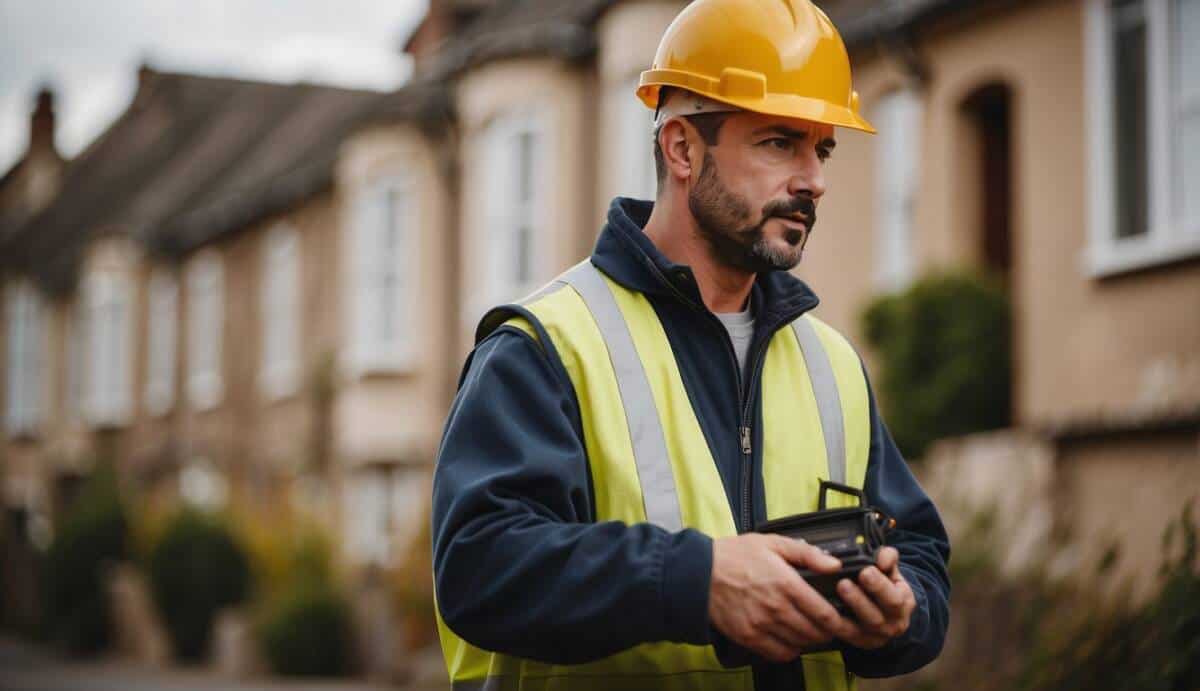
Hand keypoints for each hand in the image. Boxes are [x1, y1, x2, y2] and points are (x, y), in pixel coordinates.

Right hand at [709, 533, 856, 661]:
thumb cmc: (734, 555)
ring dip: (809, 640)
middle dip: (826, 631)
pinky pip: (779, 653)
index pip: (824, 613)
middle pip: (815, 632)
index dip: (838, 620)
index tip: (841, 618)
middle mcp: (776, 608)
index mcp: (786, 584)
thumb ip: (807, 554)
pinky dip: (790, 650)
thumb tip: (834, 564)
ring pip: (799, 643)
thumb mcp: (772, 543)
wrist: (699, 572)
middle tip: (827, 625)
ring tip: (809, 630)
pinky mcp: (748, 637)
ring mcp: (762, 625)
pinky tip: (790, 639)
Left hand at [835, 547, 915, 648]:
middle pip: (875, 617)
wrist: (889, 612)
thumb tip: (883, 558)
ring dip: (840, 614)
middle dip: (859, 600)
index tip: (866, 571)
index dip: (880, 586)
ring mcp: (873, 637)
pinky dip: (829, 624)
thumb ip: (889, 558)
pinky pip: (841, 635)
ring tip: (830, 596)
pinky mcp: (856, 641)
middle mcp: (891, 625)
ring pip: (856, 629)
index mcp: (903, 605)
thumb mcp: (892, 570)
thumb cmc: (887, 586)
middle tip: (843, 583)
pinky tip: (819, 611)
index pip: (894, 599)